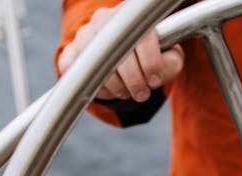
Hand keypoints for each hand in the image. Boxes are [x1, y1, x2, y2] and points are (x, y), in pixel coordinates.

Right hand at [57, 6, 184, 101]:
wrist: (121, 53)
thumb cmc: (148, 55)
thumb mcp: (167, 56)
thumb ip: (171, 62)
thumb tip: (158, 73)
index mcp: (132, 16)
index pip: (142, 36)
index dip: (150, 62)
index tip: (154, 80)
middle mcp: (105, 19)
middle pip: (118, 53)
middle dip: (134, 81)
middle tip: (141, 94)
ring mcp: (85, 35)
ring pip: (96, 65)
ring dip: (115, 87)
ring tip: (126, 92)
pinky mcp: (70, 52)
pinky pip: (75, 73)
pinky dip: (93, 87)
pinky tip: (106, 89)